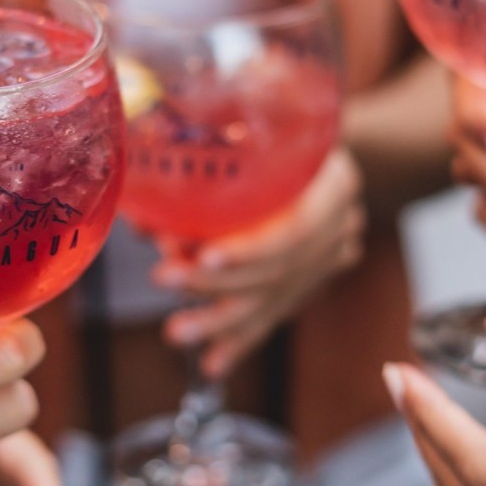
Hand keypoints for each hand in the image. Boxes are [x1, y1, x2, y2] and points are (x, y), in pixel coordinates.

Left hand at [153, 148, 365, 377]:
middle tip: (164, 277)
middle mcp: (339, 226)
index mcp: (335, 184)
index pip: (294, 230)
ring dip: (218, 320)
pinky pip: (273, 315)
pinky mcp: (309, 282)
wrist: (325, 150)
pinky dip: (239, 340)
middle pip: (276, 270)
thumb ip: (221, 154)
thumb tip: (146, 202)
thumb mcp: (264, 121)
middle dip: (214, 282)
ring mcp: (328, 259)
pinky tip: (213, 364)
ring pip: (271, 300)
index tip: (202, 256)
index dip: (247, 250)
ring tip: (177, 332)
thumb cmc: (282, 128)